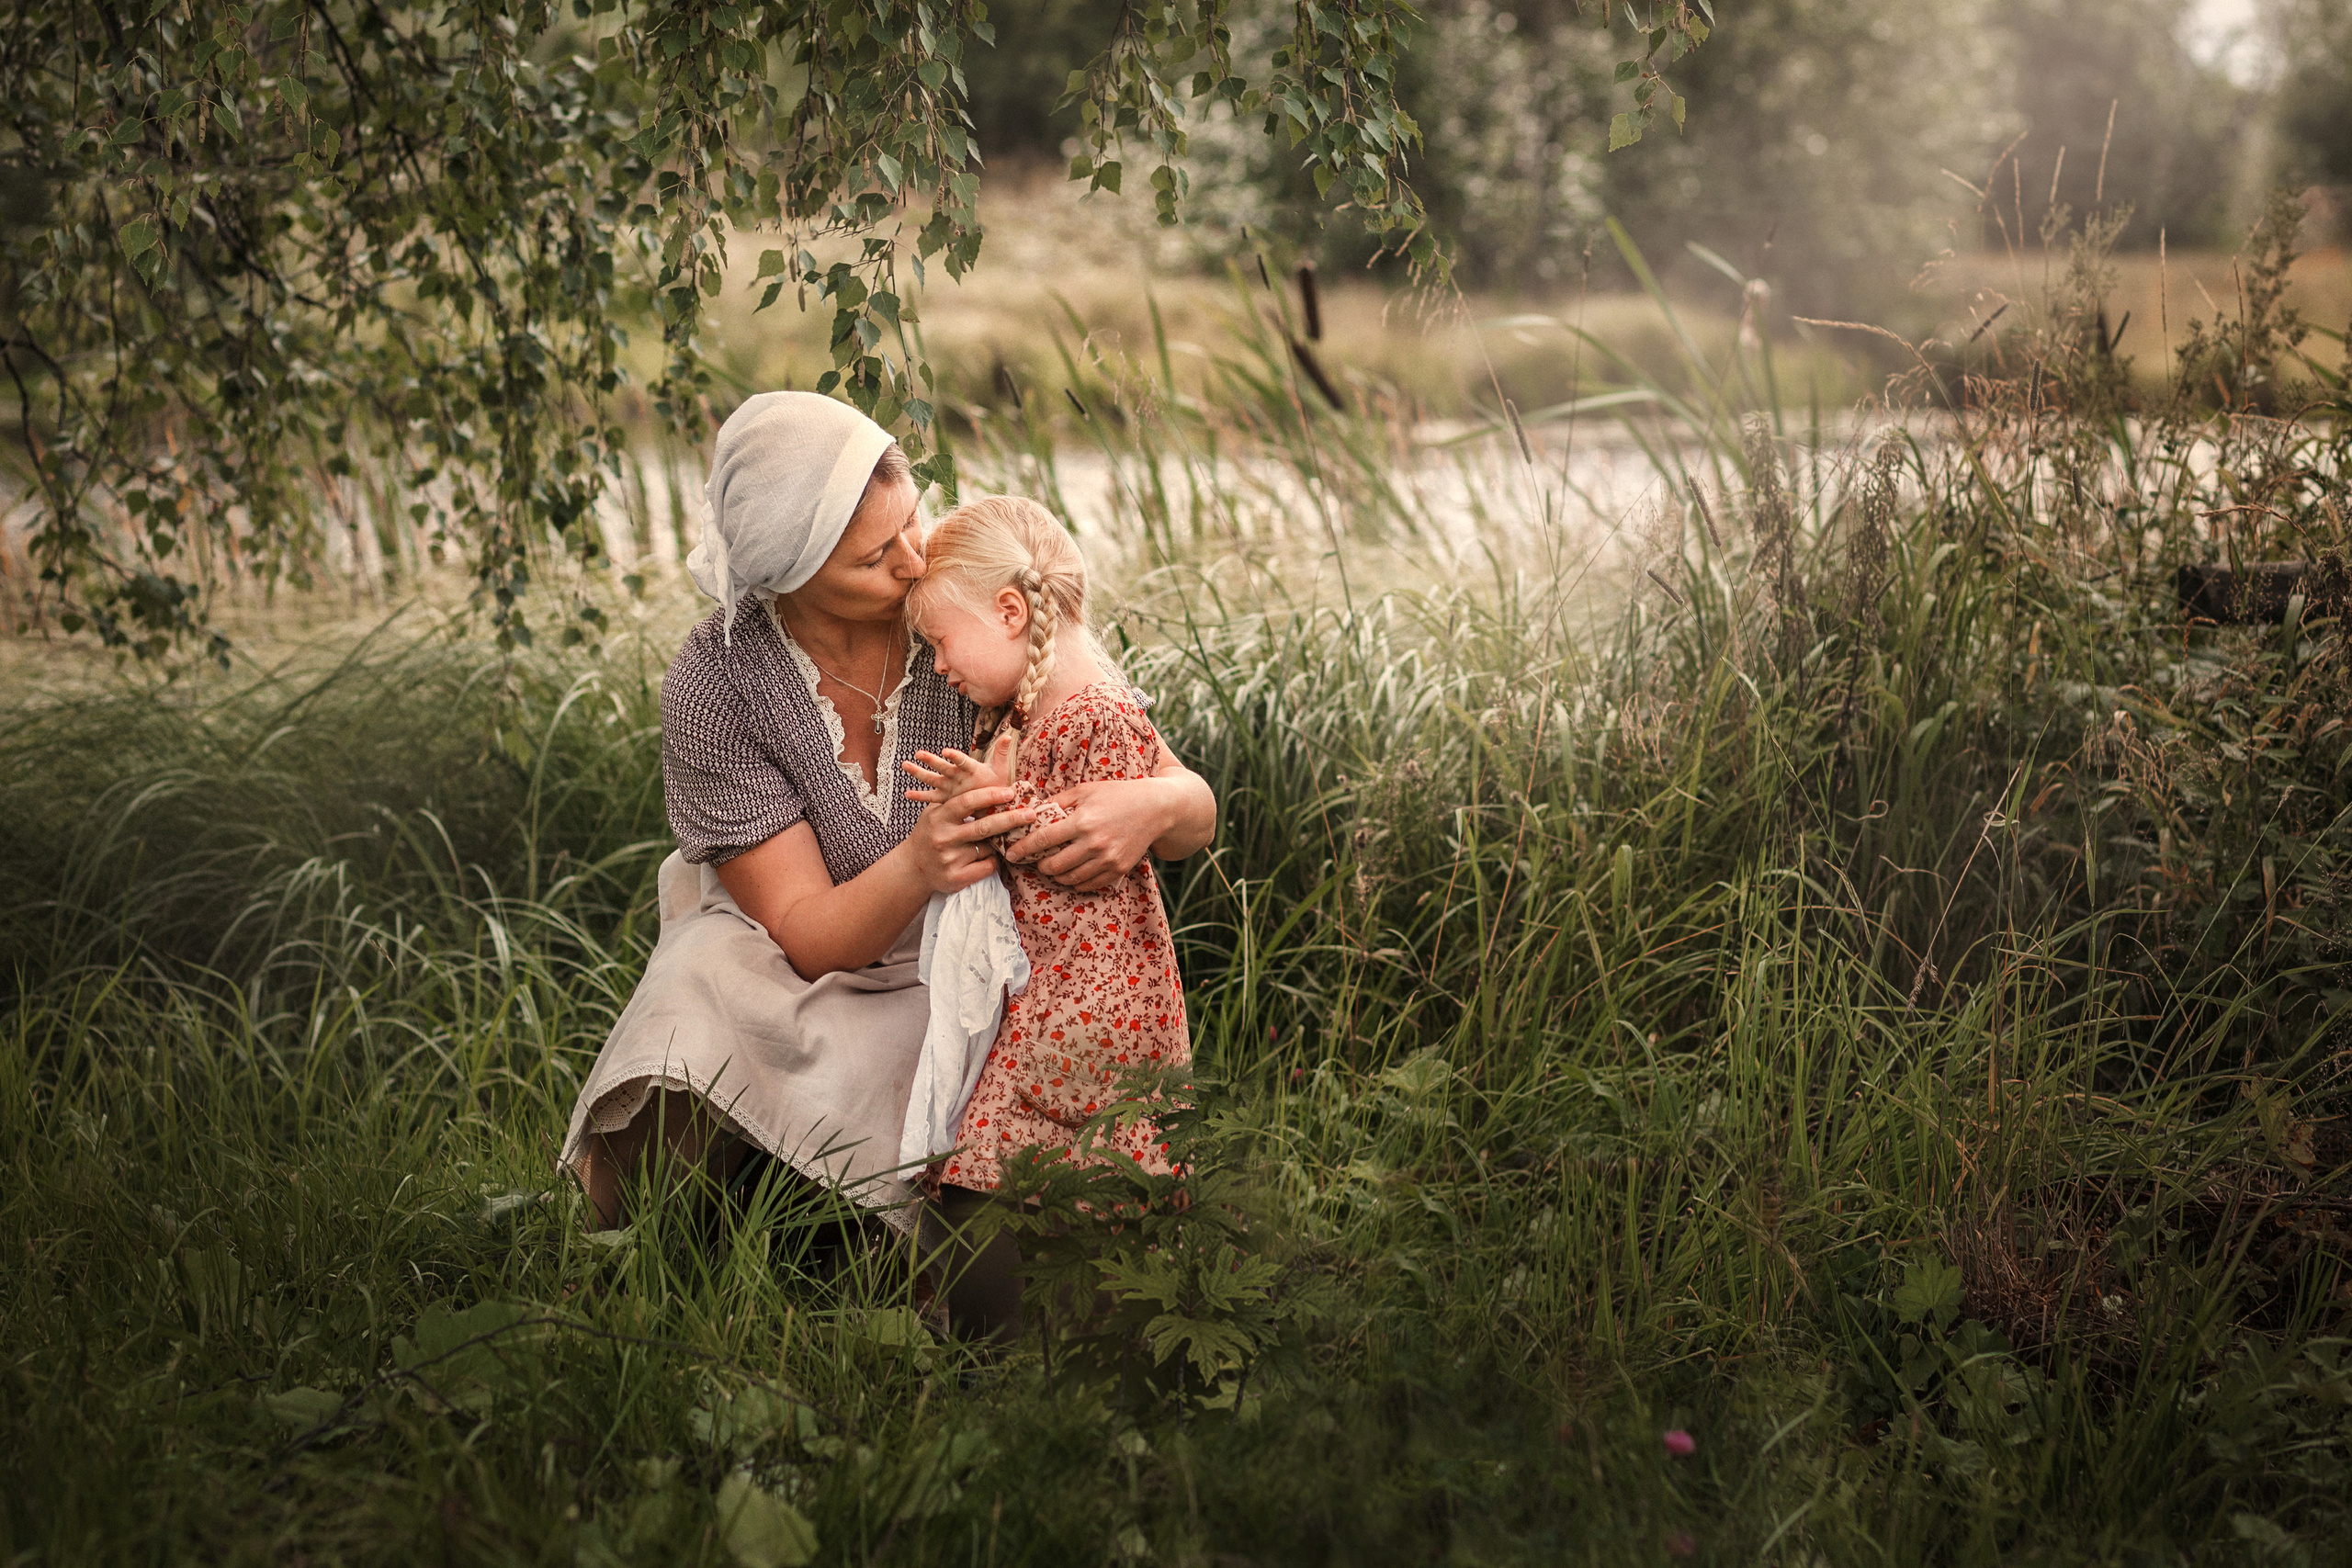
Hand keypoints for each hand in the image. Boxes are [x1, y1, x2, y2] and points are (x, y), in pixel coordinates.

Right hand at [899, 737, 1028, 893]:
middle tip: (1030, 814)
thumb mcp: (935, 811)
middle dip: (1010, 819)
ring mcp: (949, 859)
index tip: (1010, 792)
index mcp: (939, 817)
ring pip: (988, 848)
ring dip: (999, 843)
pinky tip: (991, 857)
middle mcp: (943, 838)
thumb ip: (955, 798)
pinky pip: (987, 867)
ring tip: (1004, 839)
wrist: (912, 867)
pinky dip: (994, 861)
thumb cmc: (931, 832)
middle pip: (983, 827)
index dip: (989, 796)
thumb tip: (985, 778)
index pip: (966, 803)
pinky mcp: (955, 879)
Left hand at [1002, 776, 1167, 891]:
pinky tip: (1071, 874)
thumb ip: (1059, 800)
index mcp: (1083, 820)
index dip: (1024, 849)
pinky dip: (1075, 882)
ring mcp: (1107, 859)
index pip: (1044, 839)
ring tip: (1052, 867)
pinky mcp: (1118, 870)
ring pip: (1070, 878)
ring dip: (1056, 875)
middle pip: (1054, 865)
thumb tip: (1033, 810)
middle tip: (1036, 861)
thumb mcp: (1087, 790)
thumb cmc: (1118, 794)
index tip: (1011, 853)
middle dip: (1040, 865)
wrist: (1156, 809)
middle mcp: (1094, 843)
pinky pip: (1089, 885)